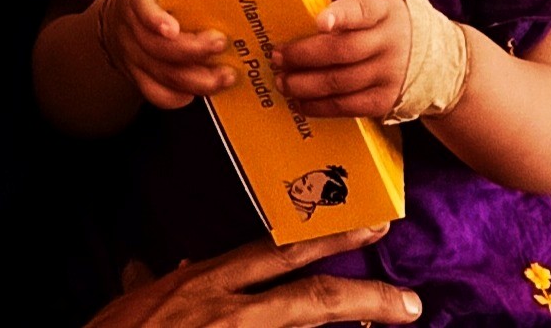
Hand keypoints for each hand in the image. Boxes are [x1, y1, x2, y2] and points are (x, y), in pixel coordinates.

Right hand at [85, 225, 421, 326]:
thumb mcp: (140, 300)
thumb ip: (168, 280)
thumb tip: (185, 263)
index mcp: (207, 281)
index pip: (278, 254)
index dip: (327, 243)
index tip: (367, 232)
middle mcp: (226, 306)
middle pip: (309, 296)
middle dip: (365, 295)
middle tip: (410, 300)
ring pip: (306, 325)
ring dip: (356, 324)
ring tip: (398, 322)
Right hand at [100, 0, 235, 107]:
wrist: (118, 11)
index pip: (140, 5)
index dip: (153, 18)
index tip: (172, 28)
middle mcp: (130, 26)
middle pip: (155, 47)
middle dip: (191, 51)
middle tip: (222, 44)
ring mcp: (132, 53)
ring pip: (158, 75)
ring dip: (194, 80)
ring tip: (226, 76)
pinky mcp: (137, 74)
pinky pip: (152, 93)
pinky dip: (175, 98)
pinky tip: (199, 94)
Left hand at [272, 0, 410, 117]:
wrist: (437, 59)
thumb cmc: (392, 19)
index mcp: (384, 9)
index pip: (363, 10)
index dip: (341, 15)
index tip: (320, 20)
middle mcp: (389, 42)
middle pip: (343, 50)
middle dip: (304, 54)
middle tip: (276, 55)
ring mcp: (388, 74)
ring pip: (341, 82)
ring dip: (304, 84)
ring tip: (281, 80)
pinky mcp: (384, 101)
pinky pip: (346, 107)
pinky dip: (318, 106)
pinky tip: (298, 100)